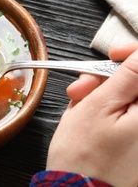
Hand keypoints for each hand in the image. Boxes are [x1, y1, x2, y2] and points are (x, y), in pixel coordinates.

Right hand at [46, 42, 137, 186]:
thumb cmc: (85, 155)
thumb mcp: (100, 106)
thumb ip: (127, 75)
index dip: (132, 53)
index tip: (111, 54)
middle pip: (134, 82)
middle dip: (107, 78)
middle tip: (82, 89)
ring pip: (124, 96)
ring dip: (100, 94)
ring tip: (77, 107)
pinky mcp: (132, 140)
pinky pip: (121, 114)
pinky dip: (103, 109)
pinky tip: (85, 117)